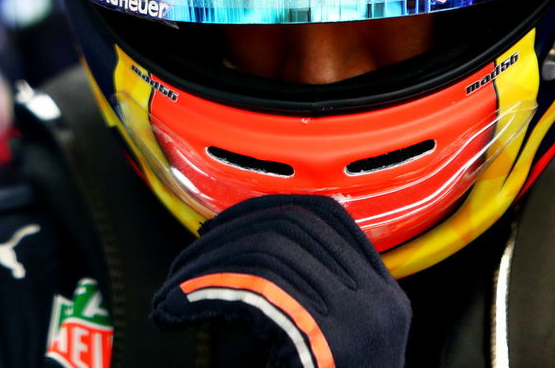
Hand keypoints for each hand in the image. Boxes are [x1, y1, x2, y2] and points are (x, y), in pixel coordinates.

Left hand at [151, 195, 409, 367]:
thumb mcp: (325, 344)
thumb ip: (308, 296)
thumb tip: (246, 235)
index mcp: (384, 295)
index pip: (325, 216)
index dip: (261, 210)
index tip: (215, 228)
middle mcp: (381, 302)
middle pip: (287, 229)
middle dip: (220, 238)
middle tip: (180, 268)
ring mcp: (360, 322)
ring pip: (263, 256)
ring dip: (202, 267)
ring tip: (170, 296)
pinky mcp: (328, 343)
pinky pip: (253, 293)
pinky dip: (203, 292)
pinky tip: (175, 310)